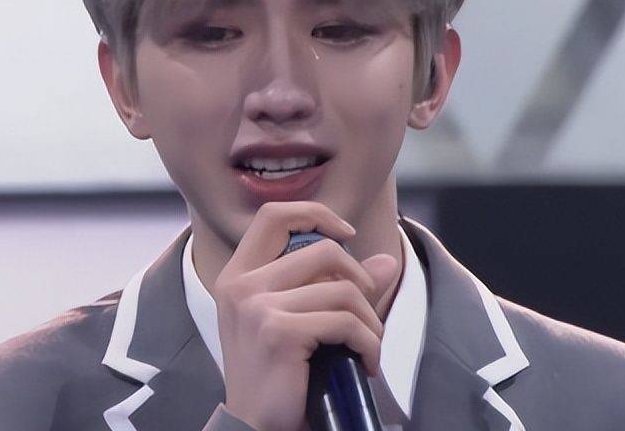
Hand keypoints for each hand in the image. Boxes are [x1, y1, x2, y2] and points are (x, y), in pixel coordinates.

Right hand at [213, 201, 399, 430]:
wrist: (255, 427)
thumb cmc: (277, 375)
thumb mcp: (297, 321)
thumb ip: (334, 285)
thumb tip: (386, 261)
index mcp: (238, 275)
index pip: (274, 215)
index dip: (315, 214)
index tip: (345, 236)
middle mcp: (242, 285)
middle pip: (323, 250)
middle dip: (360, 281)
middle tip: (365, 314)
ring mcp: (257, 307)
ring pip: (343, 289)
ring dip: (369, 322)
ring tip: (367, 346)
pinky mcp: (279, 332)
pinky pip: (346, 321)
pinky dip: (368, 343)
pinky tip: (364, 363)